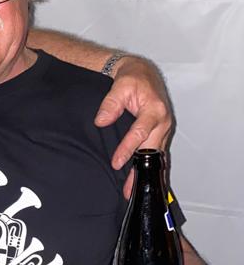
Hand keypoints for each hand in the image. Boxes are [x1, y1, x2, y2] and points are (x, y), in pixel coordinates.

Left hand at [93, 56, 172, 191]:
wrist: (143, 73)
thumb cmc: (133, 78)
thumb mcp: (120, 85)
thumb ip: (110, 103)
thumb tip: (101, 121)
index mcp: (155, 110)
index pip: (140, 133)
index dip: (128, 149)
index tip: (116, 162)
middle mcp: (163, 122)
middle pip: (151, 151)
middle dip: (140, 171)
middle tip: (129, 189)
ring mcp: (163, 129)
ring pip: (155, 156)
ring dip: (145, 174)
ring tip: (133, 191)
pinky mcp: (159, 134)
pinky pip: (156, 153)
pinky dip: (150, 168)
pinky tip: (142, 180)